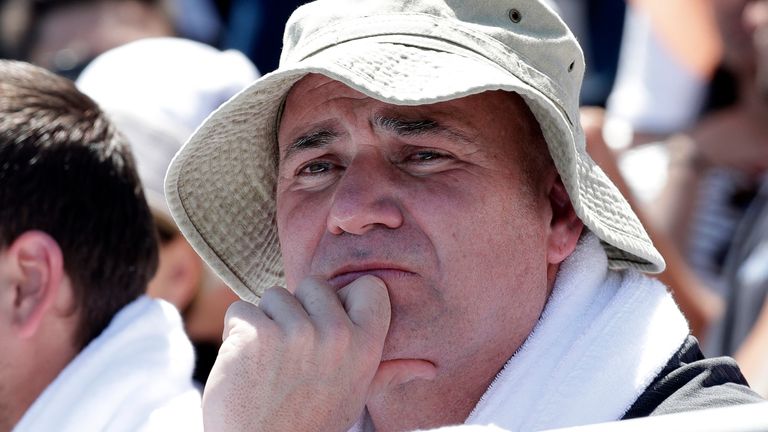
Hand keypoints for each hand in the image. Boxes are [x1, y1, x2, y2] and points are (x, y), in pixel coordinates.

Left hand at [201, 275, 434, 431]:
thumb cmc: (310, 420)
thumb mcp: (355, 394)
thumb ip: (390, 372)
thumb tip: (431, 369)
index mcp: (367, 345)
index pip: (367, 285)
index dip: (344, 301)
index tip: (330, 327)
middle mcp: (337, 334)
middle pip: (313, 285)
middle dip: (298, 311)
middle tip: (294, 355)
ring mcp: (295, 332)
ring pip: (274, 295)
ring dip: (265, 322)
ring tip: (269, 363)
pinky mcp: (255, 334)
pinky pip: (240, 310)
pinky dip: (236, 333)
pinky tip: (245, 366)